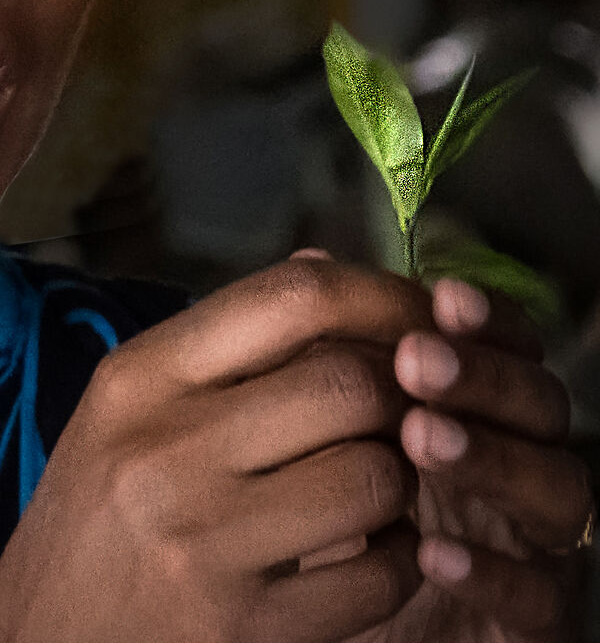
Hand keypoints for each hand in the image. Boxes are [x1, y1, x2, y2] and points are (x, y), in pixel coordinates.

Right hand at [0, 259, 433, 642]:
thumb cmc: (91, 515)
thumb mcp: (125, 409)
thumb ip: (224, 342)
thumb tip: (325, 265)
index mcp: (139, 376)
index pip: (290, 299)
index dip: (381, 296)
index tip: (422, 313)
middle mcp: (165, 447)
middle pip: (351, 384)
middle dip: (402, 395)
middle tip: (402, 411)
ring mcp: (203, 543)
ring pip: (377, 478)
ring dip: (402, 480)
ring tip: (374, 484)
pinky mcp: (244, 630)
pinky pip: (379, 577)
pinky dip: (398, 560)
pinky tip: (367, 553)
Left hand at [345, 279, 593, 642]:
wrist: (319, 614)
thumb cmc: (329, 506)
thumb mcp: (321, 422)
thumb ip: (328, 347)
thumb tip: (311, 264)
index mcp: (474, 404)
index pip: (505, 346)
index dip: (485, 319)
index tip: (443, 294)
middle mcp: (515, 460)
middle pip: (540, 404)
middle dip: (483, 375)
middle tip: (417, 360)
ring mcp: (532, 540)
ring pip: (559, 488)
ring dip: (493, 457)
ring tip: (420, 439)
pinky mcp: (531, 621)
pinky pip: (540, 597)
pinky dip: (494, 572)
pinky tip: (434, 552)